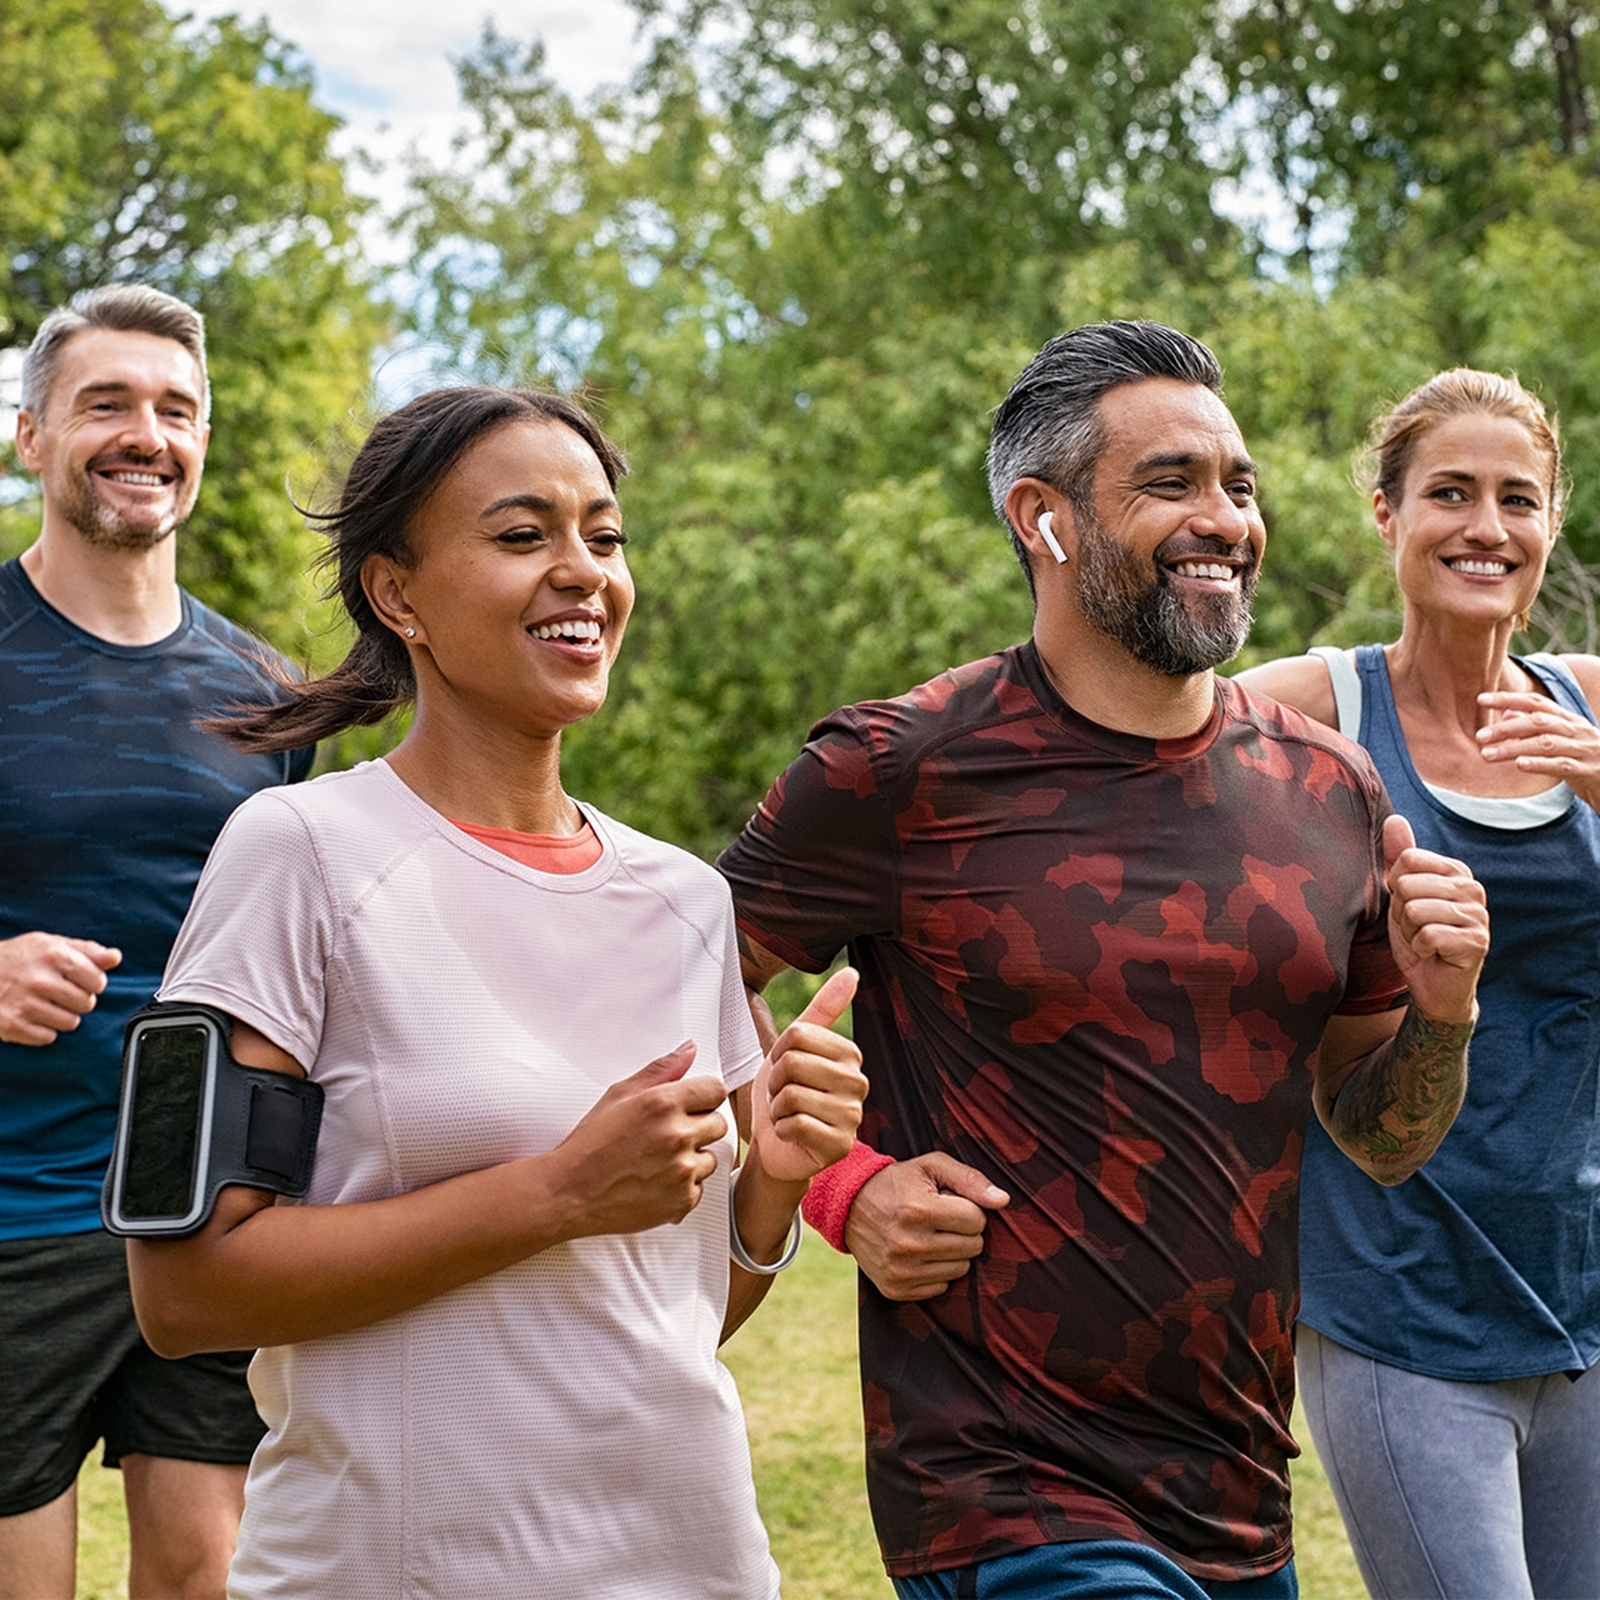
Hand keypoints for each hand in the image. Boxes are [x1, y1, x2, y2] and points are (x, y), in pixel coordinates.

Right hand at [0, 932, 121, 1044]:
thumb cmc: (16, 958)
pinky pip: (48, 1038)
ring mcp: (25, 1004)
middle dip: (78, 1000)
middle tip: (60, 993)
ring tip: (45, 1004)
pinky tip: (32, 1016)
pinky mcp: (12, 1025)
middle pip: (87, 1004)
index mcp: (55, 956)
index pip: (98, 981)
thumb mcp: (50, 944)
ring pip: (71, 1023)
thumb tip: (115, 957)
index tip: (80, 981)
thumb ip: (87, 951)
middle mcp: (41, 980)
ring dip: (62, 1016)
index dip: (93, 983)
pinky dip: (43, 1030)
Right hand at [549, 1042, 729, 1238]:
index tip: (691, 1106)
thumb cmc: (590, 1144)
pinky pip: (699, 1188)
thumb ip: (660, 1070)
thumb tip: (689, 1050)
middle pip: (719, 1123)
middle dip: (699, 1127)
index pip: (716, 1090)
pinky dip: (682, 1187)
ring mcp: (682, 1170)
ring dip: (692, 1158)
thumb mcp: (619, 1095)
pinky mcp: (682, 1200)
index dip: (703, 1097)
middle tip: (669, 1135)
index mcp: (662, 1103)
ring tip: (658, 1161)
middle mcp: (677, 1135)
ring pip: (711, 1157)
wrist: (569, 1193)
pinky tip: (656, 1182)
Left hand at [750, 967, 865, 1183]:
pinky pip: (795, 1124)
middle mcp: (859, 1083)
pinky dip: (782, 1130)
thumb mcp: (795, 1046)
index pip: (796, 1035)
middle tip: (783, 1096)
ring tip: (787, 1115)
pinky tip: (792, 1134)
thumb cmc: (784, 1093)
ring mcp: (852, 1116)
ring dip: (777, 1109)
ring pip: (791, 1095)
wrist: (775, 1145)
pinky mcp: (840, 1145)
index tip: (785, 1071)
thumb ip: (823, 1009)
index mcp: (850, 1053)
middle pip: (792, 1063)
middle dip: (775, 1083)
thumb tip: (852, 972)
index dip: (777, 1054)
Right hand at [846, 1153, 1008, 1300]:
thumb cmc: (898, 1183)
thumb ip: (970, 1179)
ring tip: (930, 1234)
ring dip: (952, 1252)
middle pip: (972, 1247)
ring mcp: (901, 1270)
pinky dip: (936, 1270)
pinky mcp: (895, 1289)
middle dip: (963, 1231)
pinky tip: (919, 1253)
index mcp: (919, 1210)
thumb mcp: (931, 1166)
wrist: (849, 1207)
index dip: (969, 1209)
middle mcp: (909, 1244)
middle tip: (941, 1219)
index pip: (977, 1220)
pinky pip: (941, 1286)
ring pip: (960, 1269)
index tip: (950, 1203)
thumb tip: (1002, 1201)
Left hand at [1382, 813, 1487, 1026]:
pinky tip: (1434, 955)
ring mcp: (1479, 916)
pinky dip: (1421, 950)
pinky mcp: (1477, 943)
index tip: (1408, 906)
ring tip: (1425, 941)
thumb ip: (1399, 857)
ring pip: (1415, 911)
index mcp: (1455, 871)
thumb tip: (1394, 818)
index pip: (1406, 861)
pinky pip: (1428, 936)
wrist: (1431, 984)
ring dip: (1410, 933)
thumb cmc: (1417, 936)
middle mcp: (1472, 888)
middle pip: (1407, 885)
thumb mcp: (1401, 895)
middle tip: (1417, 929)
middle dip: (1401, 914)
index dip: (1395, 889)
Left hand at [1478, 689, 1599, 811]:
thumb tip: (1506, 714)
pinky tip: (1519, 764)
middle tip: (1480, 736)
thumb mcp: (1560, 741)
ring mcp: (1585, 749)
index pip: (1536, 702)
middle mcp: (1577, 730)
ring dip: (1514, 748)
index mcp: (1569, 720)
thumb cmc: (1584, 759)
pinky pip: (1562, 765)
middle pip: (1538, 721)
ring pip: (1546, 743)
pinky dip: (1539, 764)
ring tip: (1487, 754)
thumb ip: (1535, 728)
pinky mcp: (1590, 770)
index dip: (1509, 698)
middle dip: (1506, 728)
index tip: (1481, 699)